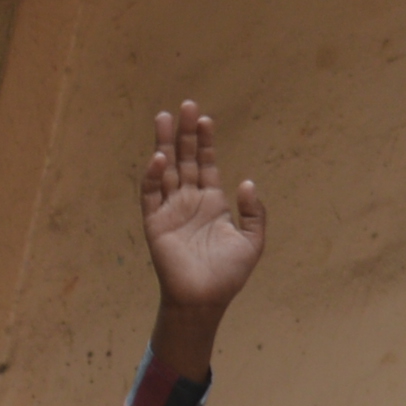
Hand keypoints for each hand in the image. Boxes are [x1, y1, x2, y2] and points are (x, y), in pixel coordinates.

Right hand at [139, 104, 266, 320]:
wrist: (205, 301)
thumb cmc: (228, 275)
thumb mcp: (252, 241)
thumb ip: (254, 212)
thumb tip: (248, 182)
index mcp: (212, 202)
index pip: (207, 164)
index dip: (206, 141)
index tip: (205, 119)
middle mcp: (189, 201)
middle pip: (185, 159)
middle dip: (185, 133)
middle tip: (186, 105)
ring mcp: (171, 210)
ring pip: (165, 170)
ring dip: (164, 144)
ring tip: (163, 118)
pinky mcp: (155, 224)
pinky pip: (151, 195)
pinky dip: (153, 176)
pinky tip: (159, 158)